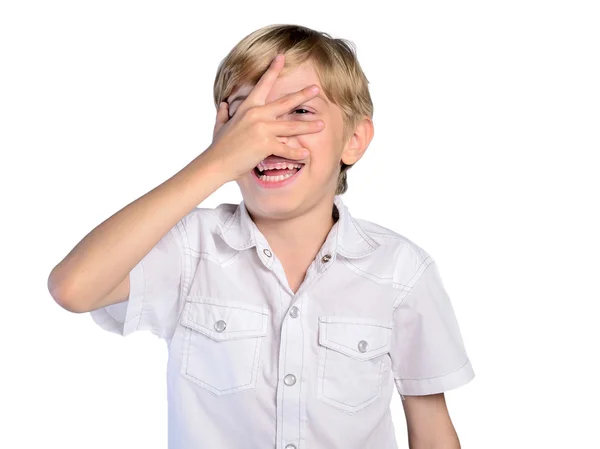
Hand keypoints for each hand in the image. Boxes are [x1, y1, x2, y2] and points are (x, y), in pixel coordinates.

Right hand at [206, 53, 324, 180]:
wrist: (216, 163)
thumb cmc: (219, 146)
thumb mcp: (220, 125)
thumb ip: (224, 113)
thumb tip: (223, 104)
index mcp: (248, 107)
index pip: (263, 84)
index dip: (273, 70)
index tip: (282, 57)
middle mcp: (257, 115)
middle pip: (285, 102)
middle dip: (303, 95)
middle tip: (316, 89)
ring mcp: (262, 129)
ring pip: (292, 126)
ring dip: (308, 126)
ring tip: (322, 124)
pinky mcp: (265, 144)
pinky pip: (286, 148)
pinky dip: (297, 153)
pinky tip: (306, 154)